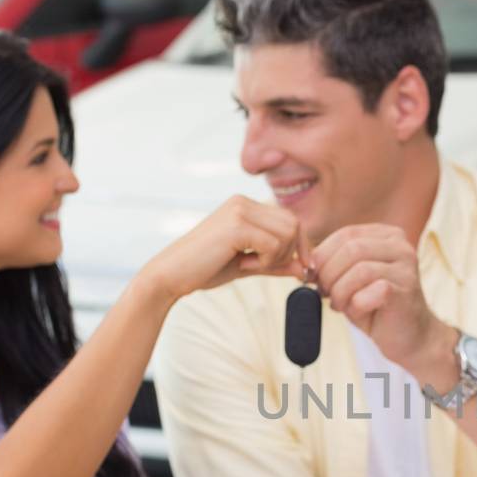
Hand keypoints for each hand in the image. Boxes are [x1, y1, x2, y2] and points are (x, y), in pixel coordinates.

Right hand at [142, 195, 305, 301]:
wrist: (172, 275)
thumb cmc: (206, 269)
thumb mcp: (249, 265)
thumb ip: (276, 263)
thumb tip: (304, 268)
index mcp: (246, 205)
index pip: (291, 220)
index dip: (300, 245)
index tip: (299, 268)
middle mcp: (243, 201)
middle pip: (294, 224)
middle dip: (288, 252)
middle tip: (261, 266)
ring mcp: (240, 210)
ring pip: (287, 234)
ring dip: (275, 258)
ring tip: (248, 265)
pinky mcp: (237, 224)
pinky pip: (272, 245)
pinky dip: (264, 261)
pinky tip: (242, 265)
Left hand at [308, 224, 453, 379]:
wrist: (410, 337)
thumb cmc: (378, 307)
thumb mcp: (353, 279)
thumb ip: (335, 264)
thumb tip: (306, 263)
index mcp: (388, 236)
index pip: (346, 234)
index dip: (323, 255)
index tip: (314, 277)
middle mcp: (401, 247)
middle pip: (350, 249)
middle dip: (329, 274)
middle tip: (325, 294)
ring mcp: (406, 268)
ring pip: (358, 270)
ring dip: (340, 291)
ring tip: (341, 305)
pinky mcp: (404, 291)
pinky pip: (367, 293)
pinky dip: (354, 306)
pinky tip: (358, 312)